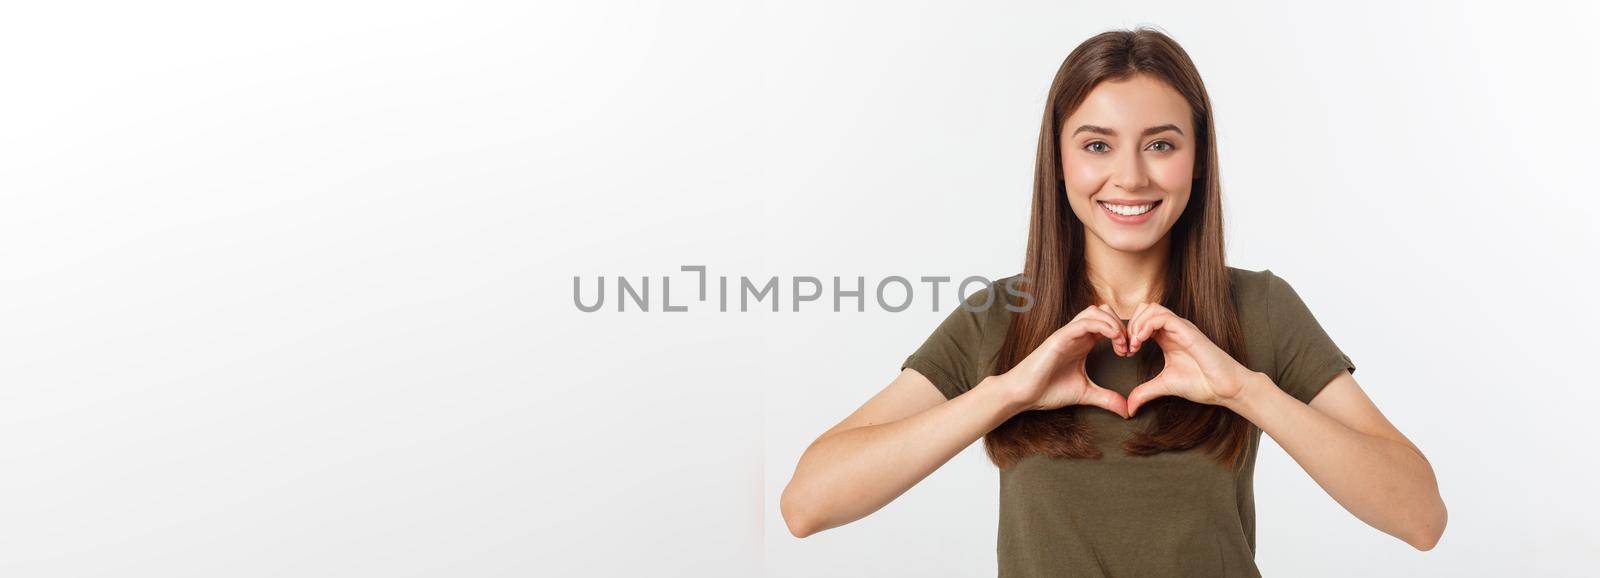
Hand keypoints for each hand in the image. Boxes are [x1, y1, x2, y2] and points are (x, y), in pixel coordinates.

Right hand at [998, 304, 1130, 417]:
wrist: (1023, 395)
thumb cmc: (1048, 390)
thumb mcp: (1085, 394)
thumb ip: (1107, 399)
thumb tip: (1127, 411)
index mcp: (1083, 343)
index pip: (1107, 323)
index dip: (1124, 333)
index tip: (1130, 353)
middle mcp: (1076, 334)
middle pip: (1103, 311)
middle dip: (1121, 325)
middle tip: (1128, 347)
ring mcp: (1067, 334)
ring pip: (1095, 311)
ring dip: (1113, 324)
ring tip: (1121, 344)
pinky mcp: (1060, 337)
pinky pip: (1084, 322)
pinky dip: (1103, 326)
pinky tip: (1113, 341)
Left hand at [1123, 303, 1258, 416]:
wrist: (1225, 388)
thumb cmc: (1201, 383)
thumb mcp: (1164, 386)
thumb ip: (1145, 392)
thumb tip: (1129, 408)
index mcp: (1167, 337)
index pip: (1142, 320)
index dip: (1128, 332)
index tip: (1124, 353)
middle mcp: (1173, 329)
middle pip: (1144, 309)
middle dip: (1129, 325)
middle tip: (1127, 347)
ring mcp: (1181, 328)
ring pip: (1151, 308)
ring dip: (1136, 324)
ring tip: (1134, 345)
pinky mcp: (1188, 331)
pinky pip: (1163, 317)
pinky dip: (1146, 325)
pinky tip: (1141, 342)